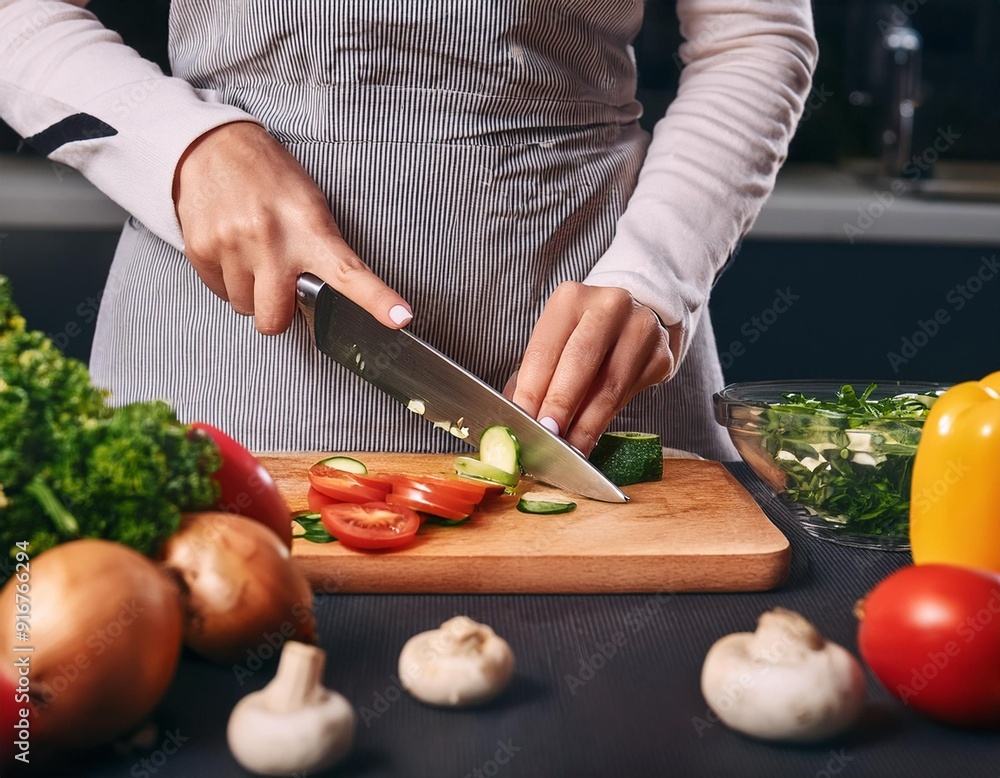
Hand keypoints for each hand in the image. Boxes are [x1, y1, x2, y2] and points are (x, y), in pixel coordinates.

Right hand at [172, 121, 411, 334]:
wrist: (210, 146)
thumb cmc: (269, 178)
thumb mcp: (309, 205)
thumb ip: (320, 251)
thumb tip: (326, 301)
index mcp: (310, 228)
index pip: (350, 272)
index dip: (377, 300)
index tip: (400, 318)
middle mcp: (271, 240)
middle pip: (275, 319)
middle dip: (278, 313)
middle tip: (280, 283)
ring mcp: (232, 246)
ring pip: (245, 307)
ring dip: (251, 292)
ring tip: (253, 254)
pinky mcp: (200, 250)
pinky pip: (219, 292)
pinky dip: (228, 279)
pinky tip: (233, 249)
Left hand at [505, 282, 674, 454]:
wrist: (633, 318)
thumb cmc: (582, 335)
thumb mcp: (556, 342)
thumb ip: (535, 378)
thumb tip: (517, 420)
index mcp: (571, 299)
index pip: (545, 349)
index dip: (531, 389)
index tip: (522, 420)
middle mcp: (609, 306)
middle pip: (580, 361)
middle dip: (561, 404)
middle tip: (548, 436)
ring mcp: (641, 328)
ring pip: (609, 385)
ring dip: (586, 423)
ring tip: (568, 448)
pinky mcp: (661, 354)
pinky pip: (630, 394)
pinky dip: (606, 421)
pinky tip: (590, 438)